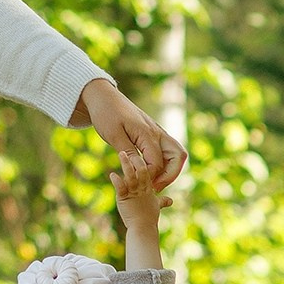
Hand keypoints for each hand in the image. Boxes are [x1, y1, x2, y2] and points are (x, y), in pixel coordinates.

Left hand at [71, 76, 184, 191]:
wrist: (104, 96)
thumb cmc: (106, 113)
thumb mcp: (113, 135)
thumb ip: (128, 152)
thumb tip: (140, 170)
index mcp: (147, 133)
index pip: (157, 163)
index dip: (150, 177)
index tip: (137, 183)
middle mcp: (157, 132)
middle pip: (178, 156)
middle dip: (170, 175)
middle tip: (154, 187)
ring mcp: (157, 132)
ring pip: (175, 153)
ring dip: (169, 170)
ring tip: (153, 182)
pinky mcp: (153, 134)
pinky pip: (166, 150)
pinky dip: (163, 163)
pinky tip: (149, 171)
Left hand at [113, 158, 166, 266]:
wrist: (143, 228)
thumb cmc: (149, 218)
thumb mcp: (156, 207)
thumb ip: (162, 202)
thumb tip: (170, 201)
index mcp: (149, 187)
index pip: (151, 170)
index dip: (146, 161)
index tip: (140, 152)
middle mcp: (143, 188)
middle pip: (143, 169)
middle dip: (136, 158)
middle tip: (131, 148)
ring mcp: (134, 192)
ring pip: (131, 175)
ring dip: (126, 164)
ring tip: (121, 154)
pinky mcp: (125, 198)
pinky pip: (120, 187)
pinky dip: (116, 181)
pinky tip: (112, 175)